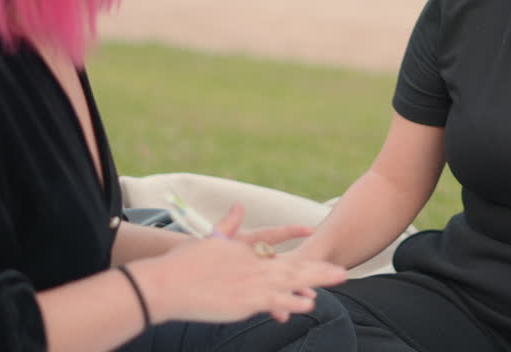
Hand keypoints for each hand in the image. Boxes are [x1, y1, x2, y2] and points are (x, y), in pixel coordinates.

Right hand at [131, 206, 347, 324]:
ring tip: (336, 282)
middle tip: (342, 270)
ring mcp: (253, 282)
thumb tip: (239, 206)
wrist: (168, 284)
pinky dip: (294, 302)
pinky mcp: (248, 301)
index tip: (311, 228)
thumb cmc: (183, 264)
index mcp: (242, 247)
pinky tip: (309, 303)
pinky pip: (278, 301)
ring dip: (315, 282)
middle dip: (319, 267)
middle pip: (293, 264)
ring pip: (292, 282)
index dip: (293, 232)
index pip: (272, 236)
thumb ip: (228, 224)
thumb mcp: (209, 239)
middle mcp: (252, 263)